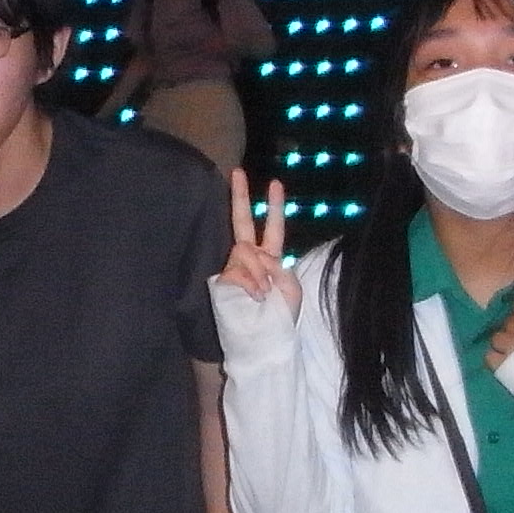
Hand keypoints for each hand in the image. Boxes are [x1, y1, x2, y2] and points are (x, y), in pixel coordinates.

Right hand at [219, 170, 299, 309]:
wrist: (265, 341)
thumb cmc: (281, 318)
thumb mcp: (291, 288)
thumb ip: (279, 267)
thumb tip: (258, 255)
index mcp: (271, 258)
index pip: (273, 227)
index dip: (275, 206)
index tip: (275, 183)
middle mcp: (251, 258)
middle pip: (243, 221)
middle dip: (240, 196)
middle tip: (236, 171)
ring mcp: (235, 268)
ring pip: (243, 250)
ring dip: (258, 271)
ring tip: (264, 293)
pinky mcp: (222, 281)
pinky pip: (236, 270)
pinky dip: (250, 282)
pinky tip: (256, 295)